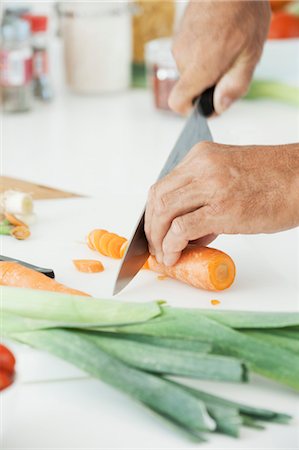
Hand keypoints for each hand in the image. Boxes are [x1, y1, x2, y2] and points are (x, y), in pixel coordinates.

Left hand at [145, 142, 298, 265]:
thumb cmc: (273, 179)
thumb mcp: (229, 175)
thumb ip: (204, 198)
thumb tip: (188, 231)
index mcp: (201, 156)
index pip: (163, 185)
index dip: (152, 213)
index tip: (154, 230)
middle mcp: (202, 166)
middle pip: (157, 198)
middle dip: (151, 227)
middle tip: (155, 246)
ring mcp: (211, 186)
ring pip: (164, 212)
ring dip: (158, 239)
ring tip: (164, 254)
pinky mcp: (223, 209)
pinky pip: (182, 229)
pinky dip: (171, 245)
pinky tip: (174, 256)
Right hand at [169, 1, 270, 114]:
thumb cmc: (242, 13)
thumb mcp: (250, 56)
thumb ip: (234, 86)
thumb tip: (219, 107)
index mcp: (198, 68)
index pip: (177, 102)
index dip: (191, 109)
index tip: (207, 104)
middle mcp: (183, 57)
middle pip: (191, 86)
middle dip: (210, 82)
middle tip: (232, 65)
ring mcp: (179, 43)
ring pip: (192, 68)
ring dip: (208, 65)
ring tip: (229, 45)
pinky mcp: (181, 32)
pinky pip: (191, 52)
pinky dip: (204, 51)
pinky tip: (221, 36)